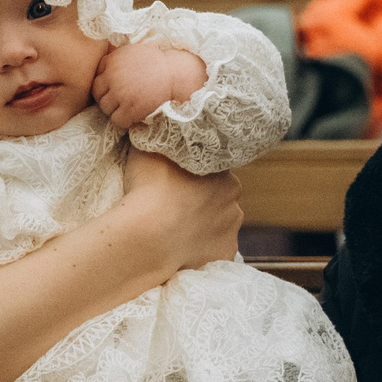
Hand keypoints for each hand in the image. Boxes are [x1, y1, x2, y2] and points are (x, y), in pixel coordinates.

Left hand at [94, 42, 207, 129]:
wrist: (175, 73)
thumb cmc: (156, 62)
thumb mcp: (131, 52)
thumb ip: (114, 59)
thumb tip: (101, 67)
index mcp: (113, 62)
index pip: (96, 81)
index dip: (104, 88)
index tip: (113, 92)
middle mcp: (113, 77)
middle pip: (98, 96)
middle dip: (107, 100)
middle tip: (119, 102)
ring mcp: (121, 93)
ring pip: (105, 109)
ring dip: (114, 111)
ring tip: (126, 109)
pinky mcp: (131, 108)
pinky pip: (117, 120)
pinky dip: (124, 121)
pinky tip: (133, 117)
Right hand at [117, 147, 241, 271]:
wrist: (148, 236)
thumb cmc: (149, 188)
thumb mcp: (148, 149)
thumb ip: (159, 138)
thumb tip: (155, 126)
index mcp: (223, 173)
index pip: (212, 169)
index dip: (194, 173)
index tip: (176, 180)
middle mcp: (234, 201)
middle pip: (219, 197)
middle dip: (203, 200)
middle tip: (175, 205)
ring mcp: (231, 231)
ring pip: (219, 225)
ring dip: (204, 225)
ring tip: (176, 230)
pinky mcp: (224, 255)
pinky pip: (214, 250)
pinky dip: (202, 249)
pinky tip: (183, 249)